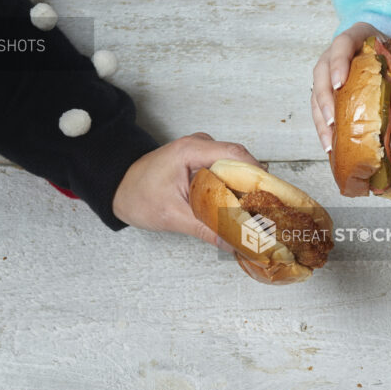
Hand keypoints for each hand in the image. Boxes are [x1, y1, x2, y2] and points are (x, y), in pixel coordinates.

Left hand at [112, 132, 261, 247]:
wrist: (117, 187)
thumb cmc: (137, 195)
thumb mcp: (173, 217)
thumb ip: (207, 230)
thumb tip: (236, 245)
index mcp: (192, 150)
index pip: (236, 155)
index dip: (258, 174)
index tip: (273, 197)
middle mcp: (201, 144)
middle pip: (241, 161)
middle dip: (257, 186)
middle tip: (269, 212)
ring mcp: (202, 151)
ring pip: (236, 167)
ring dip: (247, 189)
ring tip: (259, 213)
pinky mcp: (202, 161)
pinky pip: (226, 171)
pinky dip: (236, 188)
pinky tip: (241, 208)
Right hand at [310, 22, 382, 153]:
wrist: (390, 50)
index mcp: (358, 36)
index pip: (342, 43)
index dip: (338, 62)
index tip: (340, 83)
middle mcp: (337, 52)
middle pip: (322, 71)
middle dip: (325, 97)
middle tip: (332, 119)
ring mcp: (329, 71)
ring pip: (316, 93)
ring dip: (321, 119)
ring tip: (330, 142)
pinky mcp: (328, 90)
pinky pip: (319, 108)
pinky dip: (324, 127)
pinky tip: (331, 145)